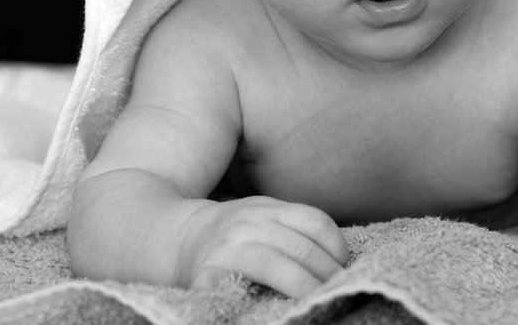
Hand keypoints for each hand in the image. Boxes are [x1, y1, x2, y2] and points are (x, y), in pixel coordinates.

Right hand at [176, 196, 348, 297]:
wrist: (174, 236)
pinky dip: (257, 299)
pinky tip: (274, 309)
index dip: (335, 246)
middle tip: (336, 290)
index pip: (314, 221)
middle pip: (299, 246)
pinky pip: (236, 287)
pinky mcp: (207, 272)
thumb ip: (293, 229)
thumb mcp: (263, 216)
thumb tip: (337, 259)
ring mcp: (227, 246)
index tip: (343, 267)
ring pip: (274, 264)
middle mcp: (249, 222)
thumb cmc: (234, 233)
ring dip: (302, 286)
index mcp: (269, 208)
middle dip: (325, 273)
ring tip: (316, 301)